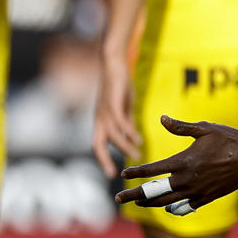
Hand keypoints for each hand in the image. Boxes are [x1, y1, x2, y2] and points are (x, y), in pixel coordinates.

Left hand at [92, 51, 140, 179]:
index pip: (98, 144)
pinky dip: (129, 132)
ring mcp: (105, 111)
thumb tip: (130, 136)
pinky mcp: (113, 103)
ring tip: (137, 156)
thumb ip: (126, 122)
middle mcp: (100, 118)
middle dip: (104, 160)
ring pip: (113, 135)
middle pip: (98, 144)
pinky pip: (121, 122)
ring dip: (125, 147)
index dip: (103, 159)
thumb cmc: (118, 84)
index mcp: (101, 121)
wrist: (113, 63)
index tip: (111, 173)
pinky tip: (139, 139)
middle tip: (114, 174)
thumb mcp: (123, 107)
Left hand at [114, 115, 237, 211]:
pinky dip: (173, 207)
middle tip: (118, 198)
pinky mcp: (207, 198)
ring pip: (166, 202)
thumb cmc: (229, 139)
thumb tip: (162, 119)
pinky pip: (185, 207)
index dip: (135, 172)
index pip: (151, 170)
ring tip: (138, 203)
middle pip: (153, 191)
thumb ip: (180, 127)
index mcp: (183, 162)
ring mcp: (196, 192)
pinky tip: (168, 206)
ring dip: (150, 203)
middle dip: (133, 195)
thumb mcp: (204, 129)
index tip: (124, 173)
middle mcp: (186, 180)